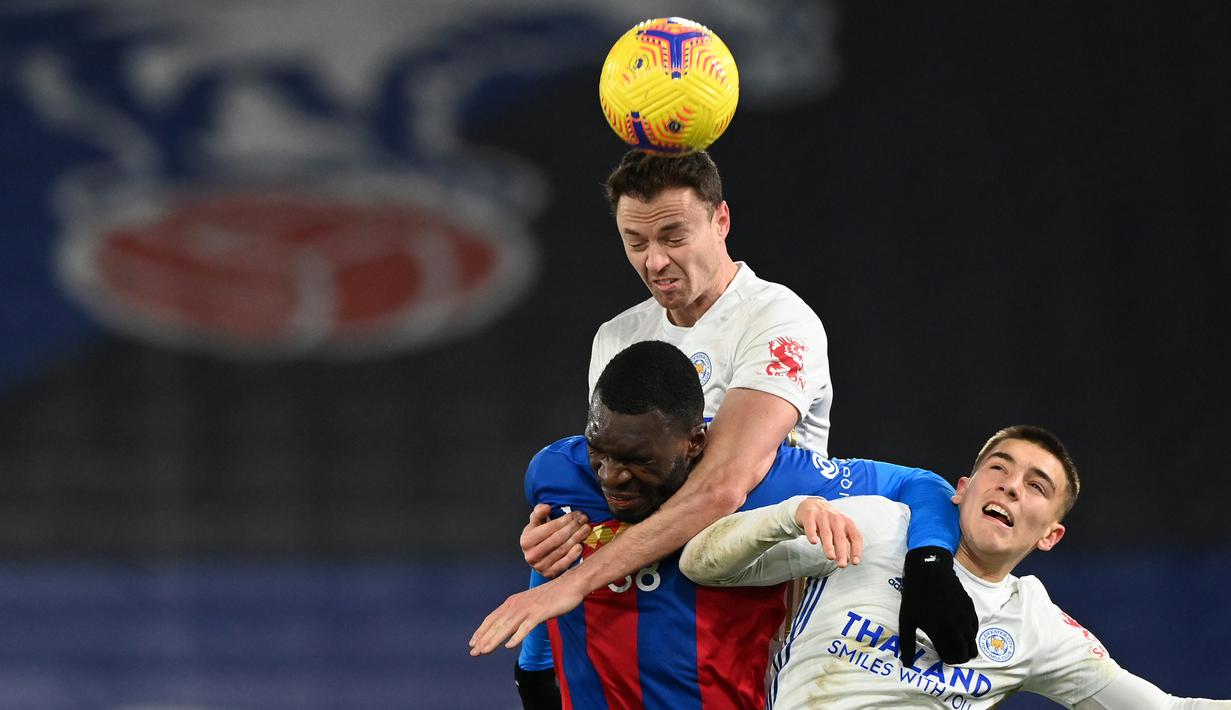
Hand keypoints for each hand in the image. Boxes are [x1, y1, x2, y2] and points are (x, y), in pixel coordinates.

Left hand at [470, 575, 585, 655]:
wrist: (569, 585)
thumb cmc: (550, 596)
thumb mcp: (529, 604)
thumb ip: (518, 614)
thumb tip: (508, 628)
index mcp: (512, 602)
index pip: (492, 618)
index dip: (482, 631)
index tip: (472, 643)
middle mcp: (517, 604)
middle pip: (497, 624)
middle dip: (484, 639)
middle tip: (473, 652)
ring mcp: (528, 608)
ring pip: (508, 626)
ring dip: (495, 639)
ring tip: (484, 651)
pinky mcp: (540, 612)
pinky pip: (527, 626)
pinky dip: (517, 636)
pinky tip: (509, 645)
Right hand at [521, 504, 590, 577]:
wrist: (536, 557)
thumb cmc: (538, 537)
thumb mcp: (535, 523)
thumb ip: (539, 513)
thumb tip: (546, 507)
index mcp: (526, 540)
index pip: (550, 528)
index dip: (565, 520)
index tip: (577, 513)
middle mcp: (531, 555)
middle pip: (557, 538)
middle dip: (573, 527)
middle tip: (585, 519)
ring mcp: (540, 566)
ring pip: (562, 549)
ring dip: (577, 537)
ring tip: (586, 528)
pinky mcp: (549, 574)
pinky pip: (564, 563)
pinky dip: (573, 554)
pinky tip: (581, 545)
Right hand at [794, 496, 863, 566]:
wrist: (811, 504)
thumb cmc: (828, 521)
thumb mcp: (839, 530)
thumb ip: (844, 544)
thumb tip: (849, 561)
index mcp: (847, 522)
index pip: (855, 536)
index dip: (856, 550)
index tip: (855, 562)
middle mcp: (836, 518)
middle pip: (840, 537)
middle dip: (842, 552)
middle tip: (841, 565)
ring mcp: (823, 516)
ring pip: (826, 533)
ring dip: (829, 546)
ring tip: (830, 557)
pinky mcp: (809, 515)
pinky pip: (811, 526)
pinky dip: (812, 534)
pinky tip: (813, 542)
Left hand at [897, 546, 977, 665]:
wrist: (929, 571)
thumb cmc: (915, 597)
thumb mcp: (906, 620)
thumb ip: (907, 644)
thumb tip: (906, 665)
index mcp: (941, 632)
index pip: (953, 657)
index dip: (948, 660)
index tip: (942, 656)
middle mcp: (957, 627)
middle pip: (967, 653)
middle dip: (960, 656)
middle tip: (950, 652)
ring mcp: (966, 617)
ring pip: (973, 641)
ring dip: (966, 645)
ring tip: (954, 640)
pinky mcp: (971, 608)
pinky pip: (975, 628)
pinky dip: (970, 633)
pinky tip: (959, 628)